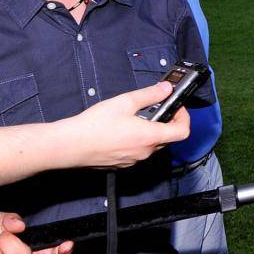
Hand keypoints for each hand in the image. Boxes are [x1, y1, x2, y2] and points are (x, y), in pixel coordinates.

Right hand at [54, 82, 191, 167]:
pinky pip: (137, 152)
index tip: (176, 107)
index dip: (184, 117)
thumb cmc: (94, 125)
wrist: (70, 146)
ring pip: (151, 145)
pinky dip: (137, 141)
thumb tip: (165, 89)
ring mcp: (134, 160)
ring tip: (134, 118)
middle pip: (168, 138)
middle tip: (154, 108)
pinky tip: (121, 130)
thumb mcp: (124, 102)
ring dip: (150, 131)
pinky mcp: (122, 164)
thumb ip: (149, 94)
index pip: (183, 132)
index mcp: (150, 136)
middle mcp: (145, 152)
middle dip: (165, 122)